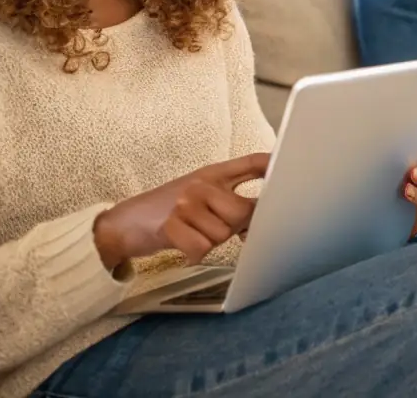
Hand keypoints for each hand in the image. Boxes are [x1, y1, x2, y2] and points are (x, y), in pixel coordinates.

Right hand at [93, 152, 268, 269]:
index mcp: (212, 174)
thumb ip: (229, 201)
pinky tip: (182, 246)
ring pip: (222, 234)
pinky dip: (194, 254)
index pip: (251, 163)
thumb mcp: (198, 195)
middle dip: (233, 228)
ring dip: (209, 243)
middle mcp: (201, 184)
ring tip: (191, 234)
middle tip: (210, 228)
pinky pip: (202, 248)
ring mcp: (186, 202)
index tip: (292, 166)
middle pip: (242, 212)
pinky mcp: (171, 224)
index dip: (273, 165)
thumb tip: (262, 219)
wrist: (124, 223)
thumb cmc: (167, 211)